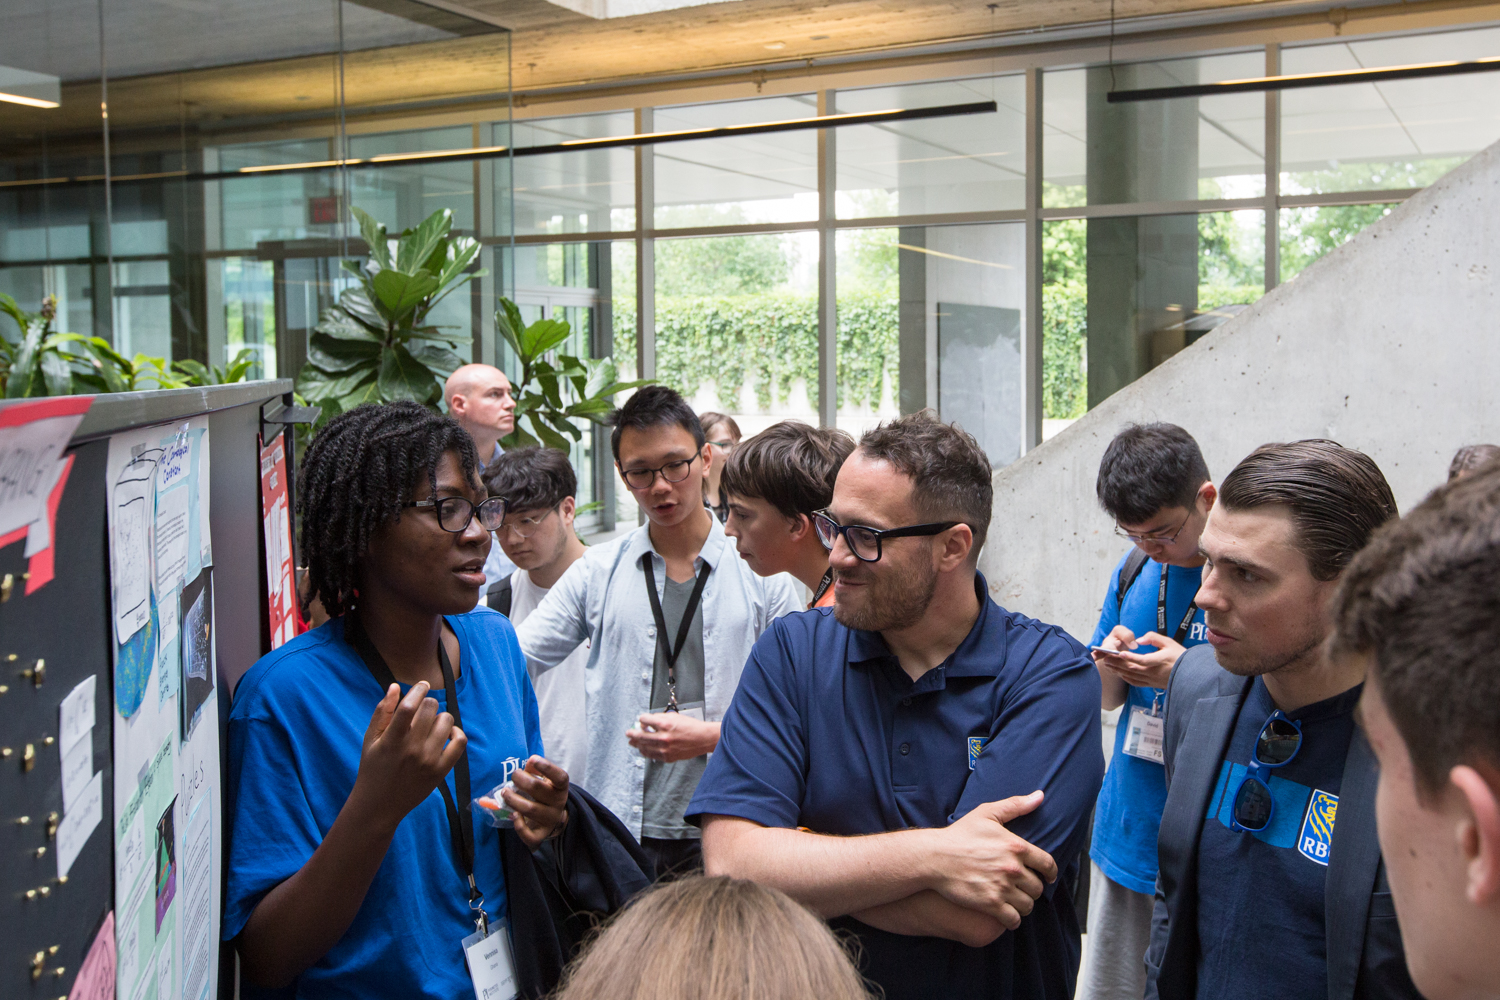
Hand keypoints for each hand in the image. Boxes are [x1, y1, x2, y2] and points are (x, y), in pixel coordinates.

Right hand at [352, 682, 466, 829]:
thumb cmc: (372, 768)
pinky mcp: (441, 771)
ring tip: (430, 724)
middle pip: (431, 709)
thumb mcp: (370, 740)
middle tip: (421, 710)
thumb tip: (395, 687)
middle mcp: (412, 750)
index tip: (422, 685)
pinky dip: (455, 732)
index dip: (418, 690)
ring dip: (439, 717)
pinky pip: (459, 742)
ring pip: (446, 721)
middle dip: (427, 703)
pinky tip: (445, 734)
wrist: (379, 805)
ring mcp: (429, 761)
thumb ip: (382, 712)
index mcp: (392, 741)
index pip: (409, 707)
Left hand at [503, 756, 569, 849]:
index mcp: (560, 787)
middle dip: (520, 779)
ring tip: (505, 793)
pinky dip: (519, 826)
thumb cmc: (544, 794)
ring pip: (530, 809)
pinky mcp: (541, 835)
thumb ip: (535, 770)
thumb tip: (529, 762)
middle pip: (538, 788)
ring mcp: (550, 820)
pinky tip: (513, 815)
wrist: (553, 818)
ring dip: (512, 799)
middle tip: (514, 777)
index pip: (559, 777)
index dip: (547, 767)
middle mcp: (558, 803)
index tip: (533, 759)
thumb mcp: (544, 780)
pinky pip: (529, 835)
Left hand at [627, 712, 719, 762]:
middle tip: (628, 733)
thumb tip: (649, 721)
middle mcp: (663, 737)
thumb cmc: (692, 727)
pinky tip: (643, 749)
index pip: (644, 720)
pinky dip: (645, 751)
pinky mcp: (667, 757)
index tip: (640, 720)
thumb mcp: (675, 716)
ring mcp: (664, 748)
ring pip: (644, 746)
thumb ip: (660, 718)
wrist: (703, 738)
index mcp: (665, 724)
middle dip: (632, 733)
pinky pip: (651, 755)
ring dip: (637, 743)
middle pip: (641, 735)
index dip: (641, 719)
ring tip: (633, 742)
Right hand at [927, 791, 1056, 929]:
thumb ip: (1016, 805)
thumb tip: (1040, 796)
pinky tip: (1008, 915)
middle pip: (1038, 887)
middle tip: (1024, 888)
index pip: (1048, 865)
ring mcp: (1002, 888)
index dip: (1051, 873)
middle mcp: (1013, 868)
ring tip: (1016, 902)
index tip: (1048, 877)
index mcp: (1016, 846)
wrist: (934, 857)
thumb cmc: (960, 834)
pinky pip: (1013, 919)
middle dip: (1033, 888)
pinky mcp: (990, 904)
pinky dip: (1013, 920)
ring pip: (1028, 905)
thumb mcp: (987, 813)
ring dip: (1024, 905)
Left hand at [1093, 628, 1182, 688]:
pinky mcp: (1152, 684)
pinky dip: (1126, 678)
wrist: (1191, 674)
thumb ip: (1154, 638)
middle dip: (1118, 663)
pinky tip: (1119, 673)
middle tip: (1106, 657)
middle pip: (1133, 668)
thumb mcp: (1169, 642)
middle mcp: (1155, 672)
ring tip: (1108, 664)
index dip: (1131, 657)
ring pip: (1132, 676)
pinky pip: (1136, 682)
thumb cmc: (1180, 656)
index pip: (1143, 660)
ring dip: (1119, 670)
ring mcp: (1152, 680)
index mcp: (1160, 661)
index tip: (1120, 653)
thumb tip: (1140, 639)